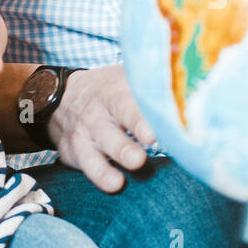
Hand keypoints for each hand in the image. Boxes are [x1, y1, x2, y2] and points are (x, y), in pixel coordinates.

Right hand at [48, 64, 157, 193]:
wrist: (60, 95)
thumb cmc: (110, 90)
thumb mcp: (126, 75)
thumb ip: (154, 77)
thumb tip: (188, 61)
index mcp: (113, 93)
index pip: (125, 105)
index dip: (138, 120)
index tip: (152, 135)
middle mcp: (96, 114)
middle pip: (108, 132)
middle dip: (122, 148)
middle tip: (138, 160)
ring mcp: (83, 135)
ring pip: (91, 153)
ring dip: (103, 169)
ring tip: (117, 183)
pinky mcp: (72, 153)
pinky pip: (83, 166)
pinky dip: (96, 176)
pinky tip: (111, 186)